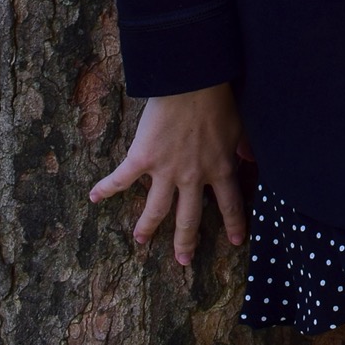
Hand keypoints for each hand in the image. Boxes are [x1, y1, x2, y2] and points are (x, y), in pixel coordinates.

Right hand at [88, 82, 254, 264]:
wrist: (192, 83)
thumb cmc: (219, 100)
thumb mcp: (240, 126)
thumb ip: (244, 148)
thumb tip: (250, 159)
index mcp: (220, 169)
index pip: (230, 204)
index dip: (234, 224)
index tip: (235, 242)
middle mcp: (193, 177)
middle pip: (190, 218)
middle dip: (186, 242)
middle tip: (183, 260)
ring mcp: (166, 170)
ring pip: (156, 209)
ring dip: (147, 227)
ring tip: (141, 240)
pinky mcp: (142, 158)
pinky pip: (121, 179)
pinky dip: (106, 189)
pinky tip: (94, 198)